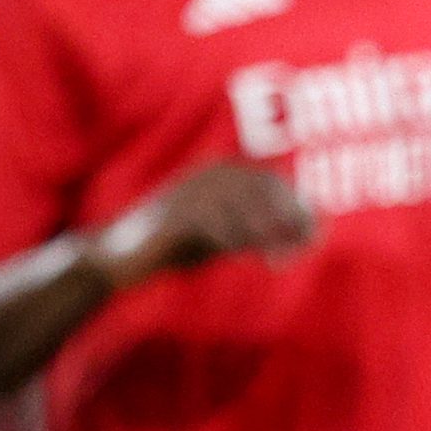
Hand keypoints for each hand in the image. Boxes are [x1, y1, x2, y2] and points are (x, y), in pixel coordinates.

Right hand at [90, 161, 313, 290]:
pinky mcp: (176, 216)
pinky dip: (240, 243)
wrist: (117, 258)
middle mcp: (205, 175)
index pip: (272, 182)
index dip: (298, 209)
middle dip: (290, 220)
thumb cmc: (175, 246)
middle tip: (302, 251)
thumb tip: (309, 230)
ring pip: (247, 207)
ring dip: (269, 235)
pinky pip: (221, 226)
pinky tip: (249, 259)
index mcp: (218, 171)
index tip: (313, 239)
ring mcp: (189, 192)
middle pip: (265, 190)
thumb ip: (260, 227)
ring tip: (278, 259)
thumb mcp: (226, 232)